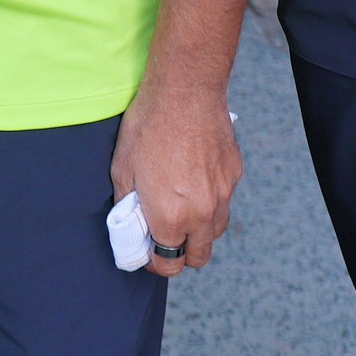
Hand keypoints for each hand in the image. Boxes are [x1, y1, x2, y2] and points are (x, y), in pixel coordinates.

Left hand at [109, 80, 240, 275]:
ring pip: (216, 231)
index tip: (148, 251)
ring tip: (182, 208)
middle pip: (199, 257)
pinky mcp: (233, 174)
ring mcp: (223, 194)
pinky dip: (211, 200)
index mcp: (171, 218)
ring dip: (200, 230)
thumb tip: (133, 227)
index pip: (169, 264)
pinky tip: (195, 178)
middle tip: (166, 235)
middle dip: (181, 254)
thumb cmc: (148, 127)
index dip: (155, 263)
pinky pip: (224, 200)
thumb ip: (129, 208)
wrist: (185, 90)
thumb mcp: (122, 170)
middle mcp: (202, 214)